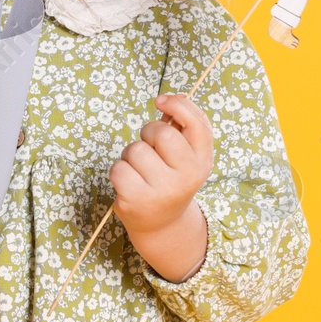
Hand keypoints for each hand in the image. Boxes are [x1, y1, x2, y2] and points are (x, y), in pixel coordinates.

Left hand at [110, 93, 213, 237]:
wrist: (162, 223)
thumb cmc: (172, 178)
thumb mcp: (188, 156)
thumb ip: (185, 126)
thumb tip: (171, 98)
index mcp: (202, 162)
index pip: (196, 124)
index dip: (178, 105)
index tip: (160, 100)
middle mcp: (187, 178)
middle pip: (162, 133)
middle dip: (149, 132)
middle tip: (150, 146)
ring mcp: (162, 191)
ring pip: (135, 150)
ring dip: (131, 154)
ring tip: (140, 169)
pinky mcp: (136, 201)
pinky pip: (118, 168)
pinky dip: (119, 170)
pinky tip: (130, 183)